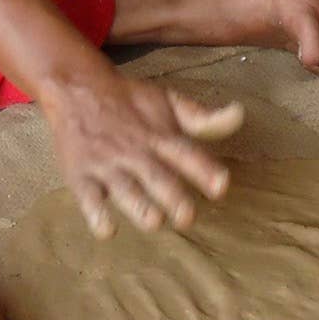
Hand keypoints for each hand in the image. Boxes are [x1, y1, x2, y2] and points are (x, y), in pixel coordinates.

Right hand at [40, 67, 244, 237]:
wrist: (78, 89)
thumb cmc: (131, 101)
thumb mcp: (168, 100)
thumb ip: (202, 116)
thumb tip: (240, 116)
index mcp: (160, 135)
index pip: (186, 153)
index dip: (204, 169)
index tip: (221, 186)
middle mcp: (136, 150)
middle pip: (157, 176)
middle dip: (172, 197)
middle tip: (187, 217)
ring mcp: (107, 164)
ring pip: (125, 189)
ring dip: (138, 206)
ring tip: (154, 221)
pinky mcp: (81, 175)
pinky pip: (88, 197)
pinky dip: (96, 214)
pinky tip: (106, 229)